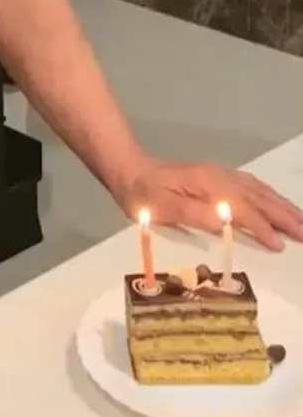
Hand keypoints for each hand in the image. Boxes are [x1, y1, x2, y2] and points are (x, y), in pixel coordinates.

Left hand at [115, 156, 302, 249]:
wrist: (130, 170)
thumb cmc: (143, 194)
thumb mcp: (161, 207)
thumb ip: (192, 214)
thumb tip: (223, 221)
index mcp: (207, 184)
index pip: (242, 208)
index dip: (261, 227)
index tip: (279, 245)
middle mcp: (219, 176)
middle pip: (259, 197)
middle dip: (285, 216)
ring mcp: (220, 175)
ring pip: (259, 190)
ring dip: (282, 206)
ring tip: (302, 222)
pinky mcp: (217, 177)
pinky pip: (252, 186)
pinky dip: (270, 196)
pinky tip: (278, 204)